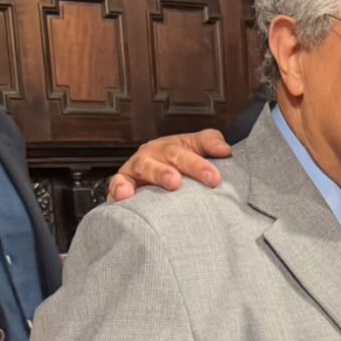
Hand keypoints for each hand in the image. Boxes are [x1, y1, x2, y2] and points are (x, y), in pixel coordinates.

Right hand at [107, 130, 231, 200]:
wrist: (150, 177)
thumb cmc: (177, 163)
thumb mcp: (195, 148)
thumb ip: (210, 144)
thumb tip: (225, 149)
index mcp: (170, 147)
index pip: (186, 151)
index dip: (200, 164)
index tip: (214, 179)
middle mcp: (152, 155)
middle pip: (165, 158)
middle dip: (176, 168)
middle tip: (181, 182)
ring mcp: (134, 170)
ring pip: (143, 167)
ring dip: (155, 174)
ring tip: (167, 184)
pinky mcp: (119, 186)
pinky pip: (116, 185)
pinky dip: (119, 188)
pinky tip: (125, 196)